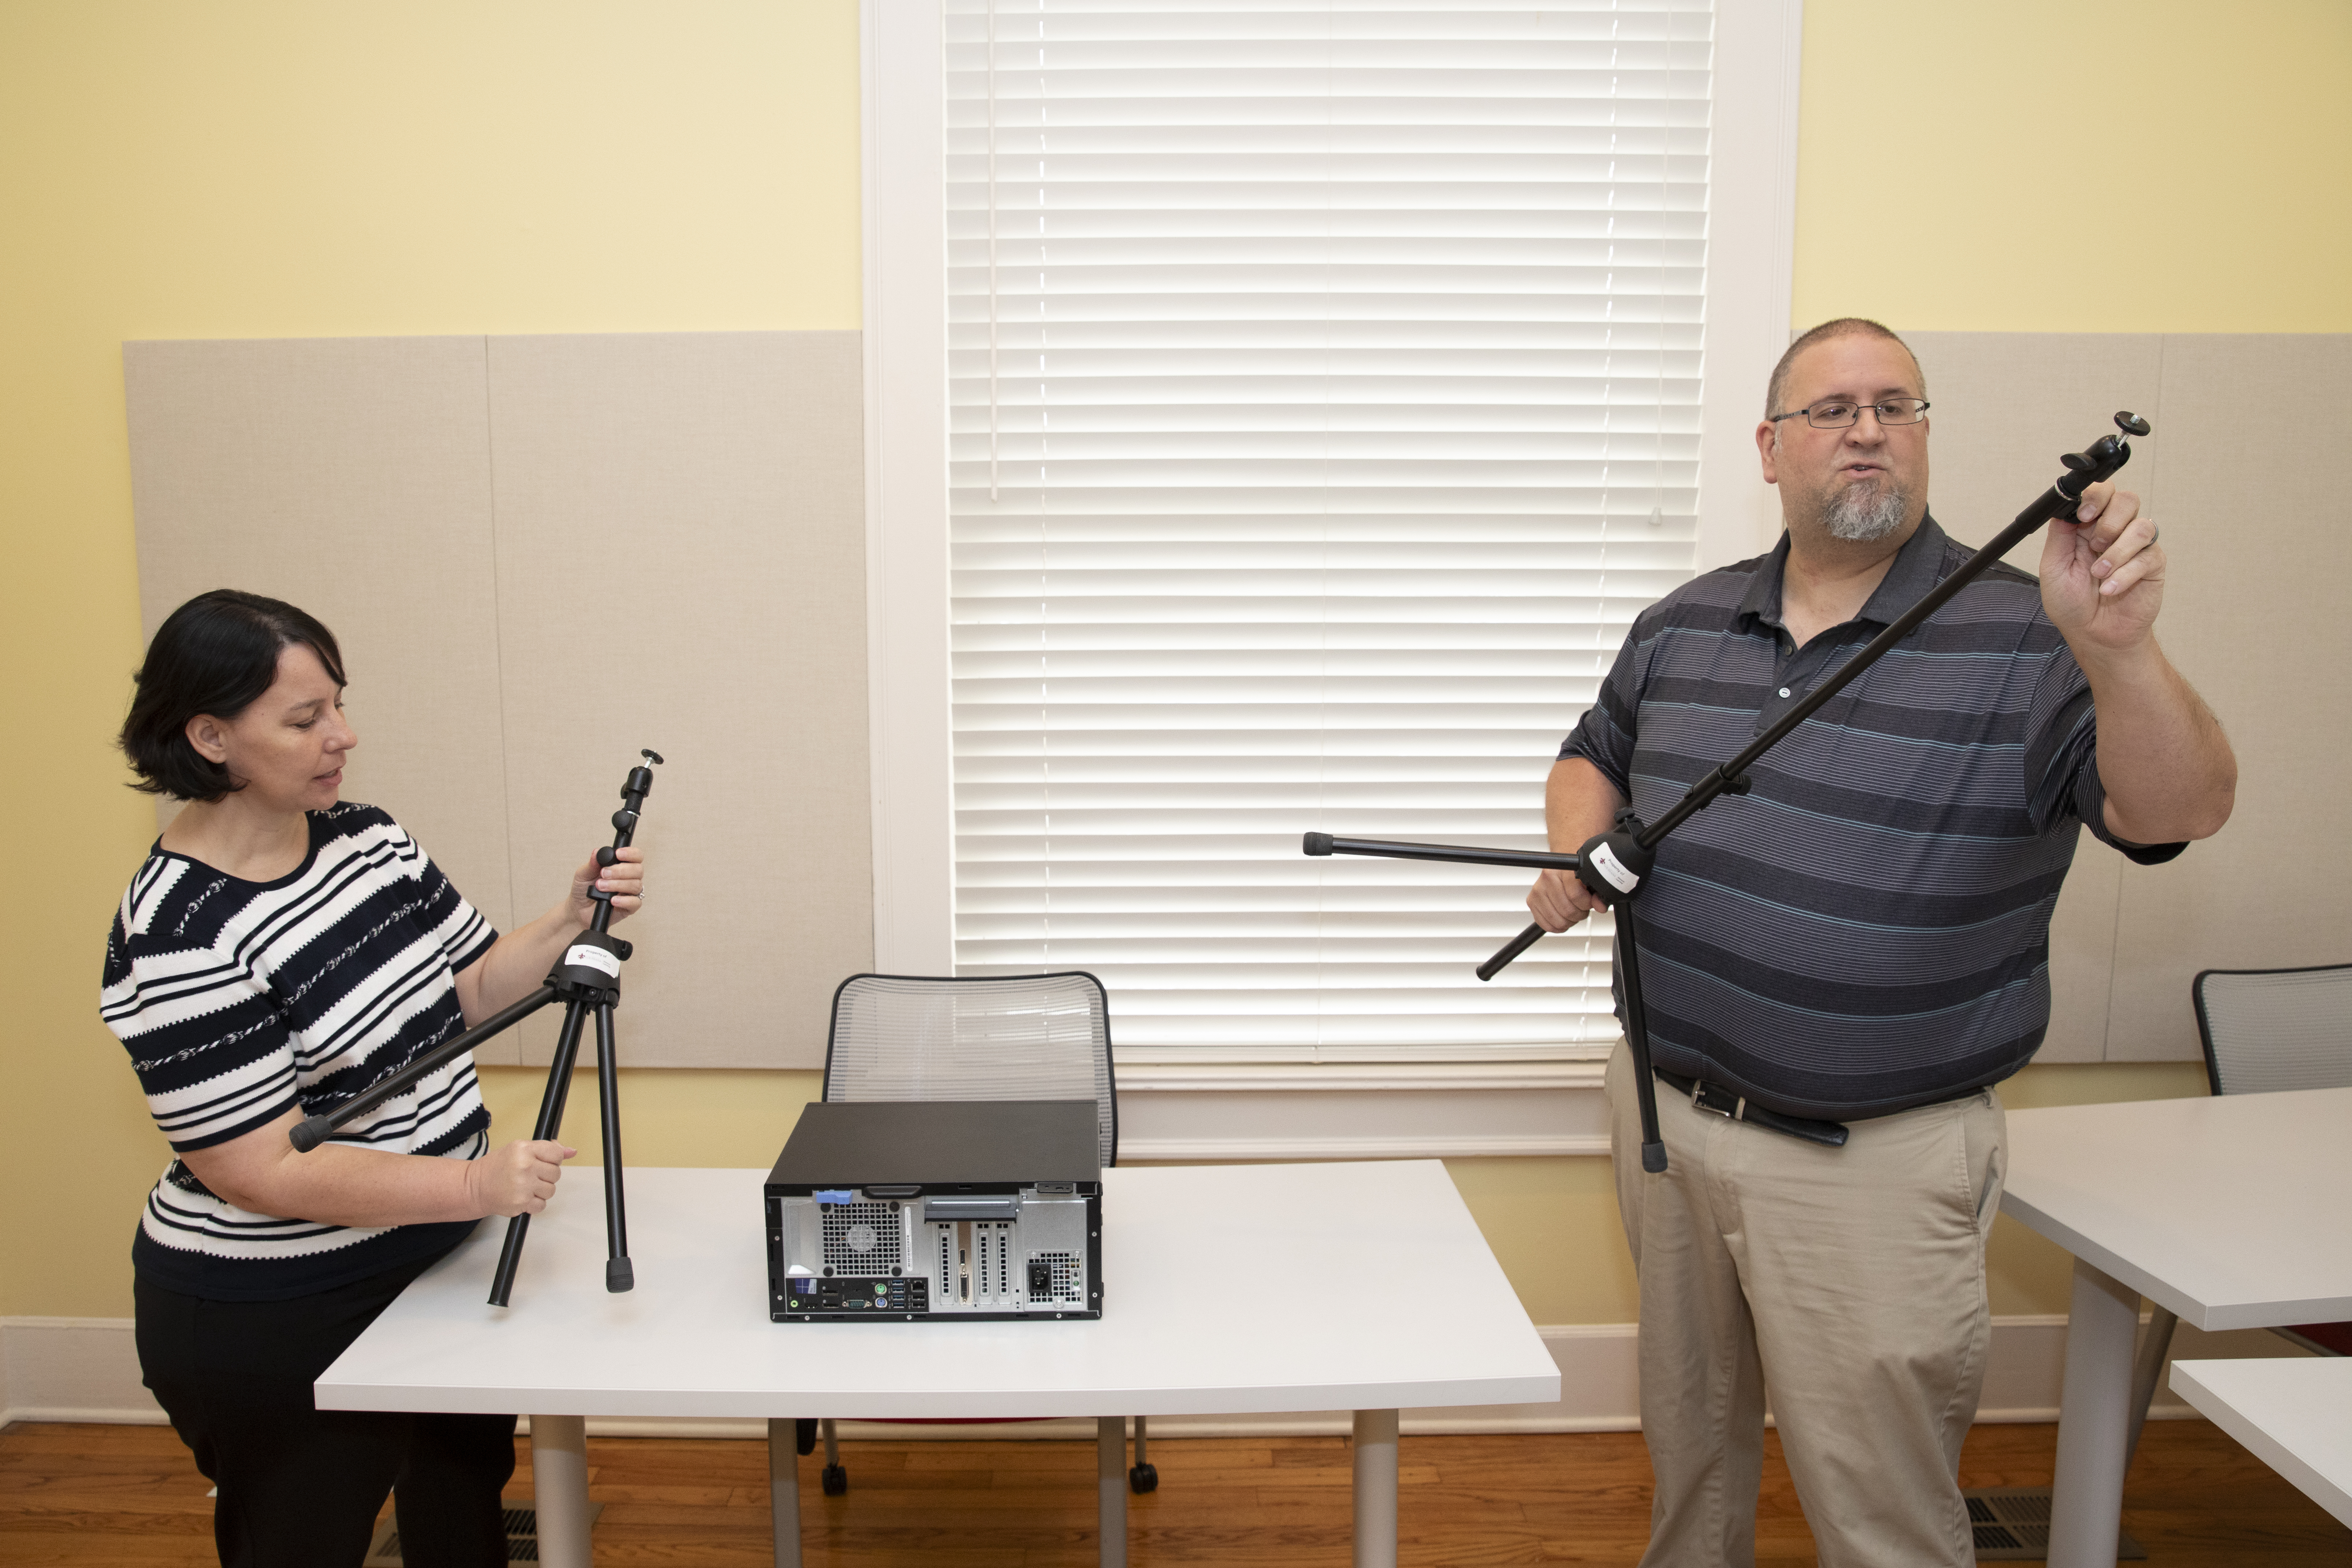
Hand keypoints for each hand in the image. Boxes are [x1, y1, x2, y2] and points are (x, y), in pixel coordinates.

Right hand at [464, 1138, 576, 1217]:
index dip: (552, 1160)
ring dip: (541, 1191)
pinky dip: (534, 1204)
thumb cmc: (497, 1167)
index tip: (543, 1162)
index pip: (557, 1154)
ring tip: (525, 1186)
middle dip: (546, 1176)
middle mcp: (524, 1166)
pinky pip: (542, 1205)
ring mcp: (523, 1185)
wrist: (475, 1187)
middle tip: (530, 1176)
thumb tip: (572, 1151)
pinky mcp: (521, 1203)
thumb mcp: (519, 1149)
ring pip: (551, 1190)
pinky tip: (523, 1197)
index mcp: (524, 1149)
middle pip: (556, 1173)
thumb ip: (547, 1148)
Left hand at [567, 845, 644, 927]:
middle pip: (638, 870)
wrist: (578, 909)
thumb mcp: (583, 874)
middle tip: (603, 874)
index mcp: (622, 866)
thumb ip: (591, 864)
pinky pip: (635, 902)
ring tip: (600, 887)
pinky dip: (624, 900)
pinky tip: (612, 900)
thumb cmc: (583, 889)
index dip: (631, 853)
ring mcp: (630, 893)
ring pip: (636, 885)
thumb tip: (596, 852)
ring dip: (617, 885)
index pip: (636, 856)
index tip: (618, 854)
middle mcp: (629, 878)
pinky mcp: (630, 907)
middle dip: (620, 871)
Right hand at [1527, 866, 1607, 932]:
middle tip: (1582, 908)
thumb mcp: (1590, 878)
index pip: (1575, 895)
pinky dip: (1558, 926)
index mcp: (1561, 869)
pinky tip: (1563, 918)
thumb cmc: (1575, 871)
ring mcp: (1537, 891)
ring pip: (1558, 920)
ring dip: (1569, 921)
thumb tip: (1600, 906)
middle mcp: (1546, 879)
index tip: (1590, 902)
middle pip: (1567, 910)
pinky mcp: (1532, 901)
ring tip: (1573, 911)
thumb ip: (1597, 893)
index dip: (1586, 903)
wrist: (1562, 864)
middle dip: (1579, 914)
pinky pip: (1546, 924)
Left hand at [2041, 481, 2164, 656]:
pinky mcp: (2153, 565)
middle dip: (2109, 521)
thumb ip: (2059, 536)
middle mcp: (2116, 532)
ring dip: (2116, 551)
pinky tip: (2109, 590)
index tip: (2083, 516)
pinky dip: (2125, 574)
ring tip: (2099, 574)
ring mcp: (2136, 547)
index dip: (2096, 497)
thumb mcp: (2053, 568)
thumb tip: (2064, 509)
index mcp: (2089, 527)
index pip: (2102, 493)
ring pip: (2141, 527)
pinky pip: (2147, 557)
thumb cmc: (2072, 603)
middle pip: (2127, 500)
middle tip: (2094, 545)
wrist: (2093, 634)